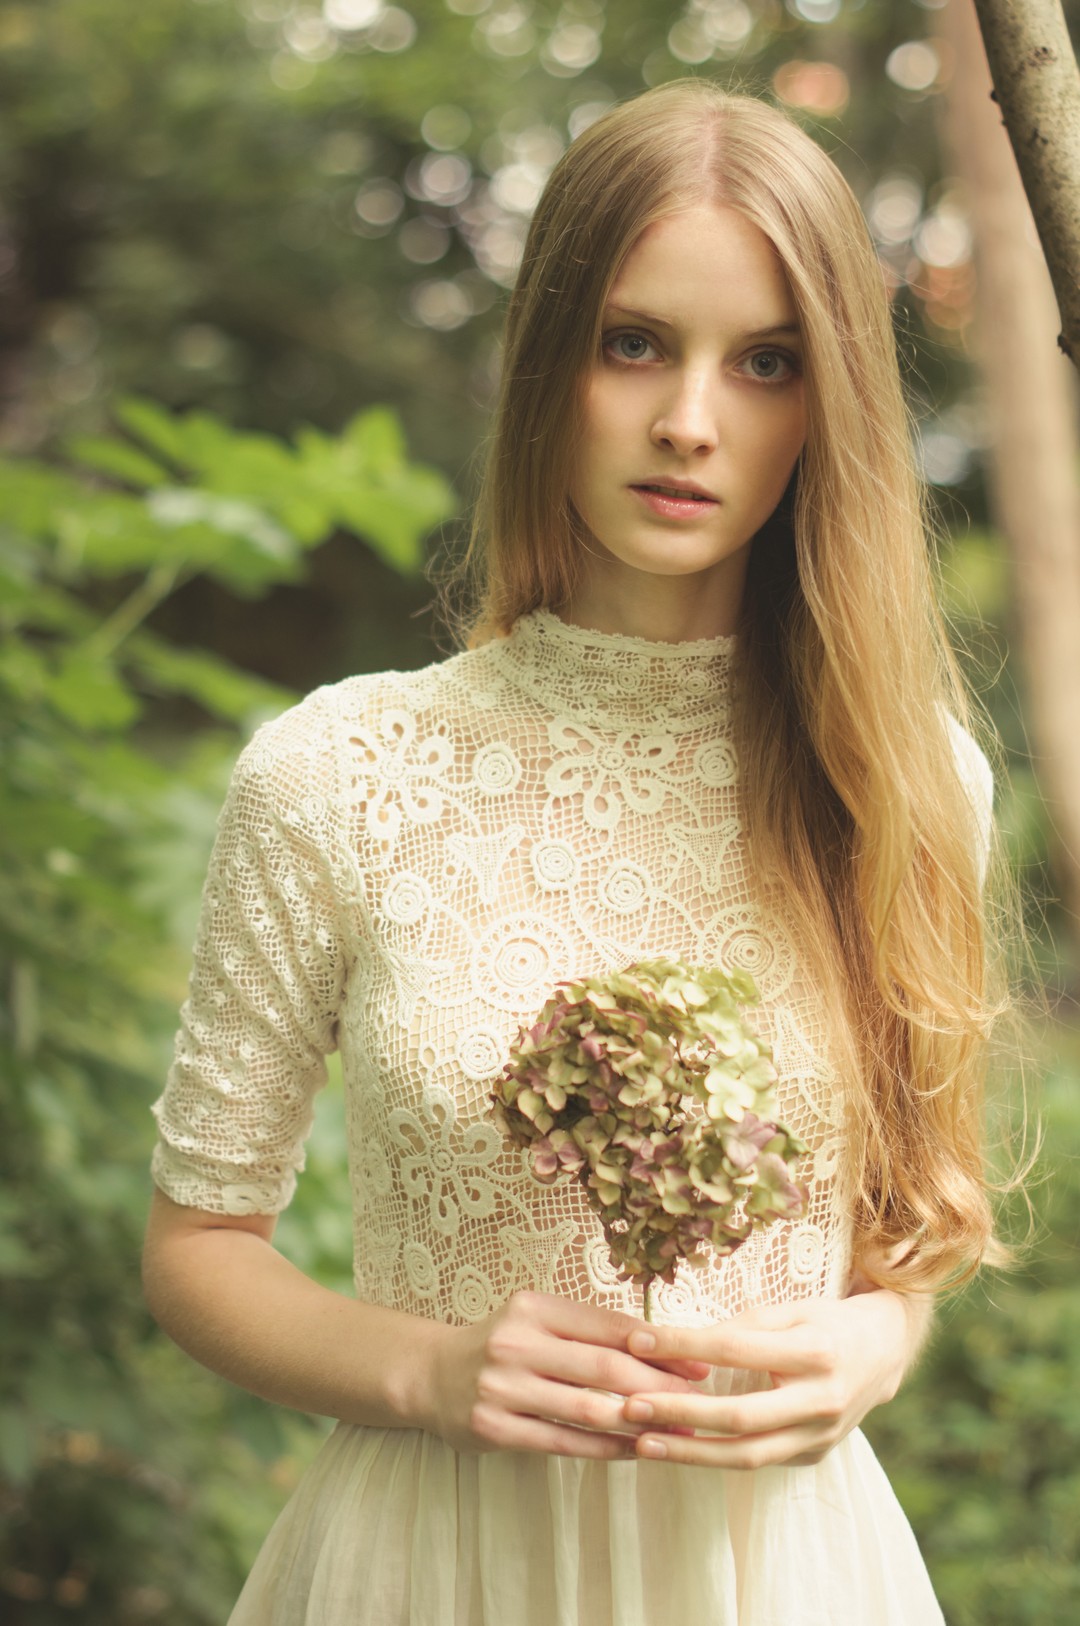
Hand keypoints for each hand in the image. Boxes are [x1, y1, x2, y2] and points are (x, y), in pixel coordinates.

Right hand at [425, 1289, 712, 1459]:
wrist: (432, 1375)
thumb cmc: (503, 1346)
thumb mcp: (538, 1321)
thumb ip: (589, 1331)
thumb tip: (663, 1347)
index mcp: (534, 1308)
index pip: (608, 1326)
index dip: (659, 1347)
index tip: (697, 1365)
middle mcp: (516, 1343)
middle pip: (604, 1367)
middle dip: (658, 1386)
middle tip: (697, 1402)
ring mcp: (502, 1387)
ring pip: (587, 1409)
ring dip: (638, 1423)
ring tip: (675, 1432)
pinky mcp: (494, 1428)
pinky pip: (563, 1442)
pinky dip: (605, 1449)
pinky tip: (634, 1450)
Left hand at [618, 1290, 918, 1468]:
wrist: (883, 1352)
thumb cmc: (824, 1322)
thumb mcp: (787, 1310)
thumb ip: (739, 1329)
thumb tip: (679, 1344)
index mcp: (815, 1352)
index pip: (735, 1350)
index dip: (684, 1347)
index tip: (638, 1341)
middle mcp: (822, 1400)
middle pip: (740, 1417)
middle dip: (680, 1413)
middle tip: (630, 1407)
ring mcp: (820, 1436)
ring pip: (746, 1455)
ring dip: (690, 1452)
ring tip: (642, 1443)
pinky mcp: (814, 1456)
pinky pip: (757, 1463)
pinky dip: (714, 1457)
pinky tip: (678, 1448)